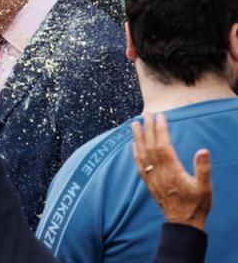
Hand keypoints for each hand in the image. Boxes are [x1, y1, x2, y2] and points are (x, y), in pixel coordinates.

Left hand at [131, 113, 211, 230]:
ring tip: (134, 124)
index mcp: (172, 171)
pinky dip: (135, 152)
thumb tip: (203, 150)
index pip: (163, 145)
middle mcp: (159, 172)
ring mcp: (152, 177)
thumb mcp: (205, 188)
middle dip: (148, 129)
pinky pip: (138, 164)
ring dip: (138, 138)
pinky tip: (133, 145)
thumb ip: (203, 169)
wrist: (182, 223)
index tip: (160, 116)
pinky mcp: (148, 183)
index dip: (161, 129)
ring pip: (142, 154)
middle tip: (146, 114)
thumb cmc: (196, 205)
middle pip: (150, 146)